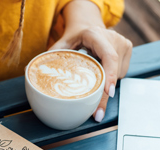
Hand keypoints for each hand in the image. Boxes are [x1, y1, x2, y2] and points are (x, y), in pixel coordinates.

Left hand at [49, 0, 131, 121]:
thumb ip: (51, 56)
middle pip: (113, 72)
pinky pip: (121, 73)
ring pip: (118, 75)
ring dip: (106, 85)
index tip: (108, 93)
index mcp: (96, 35)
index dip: (109, 76)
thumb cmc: (75, 35)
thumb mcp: (62, 42)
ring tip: (94, 86)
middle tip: (97, 114)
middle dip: (104, 95)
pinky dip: (110, 80)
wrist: (89, 25)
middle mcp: (113, 39)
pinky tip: (101, 78)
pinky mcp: (127, 51)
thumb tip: (32, 71)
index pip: (108, 57)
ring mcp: (123, 44)